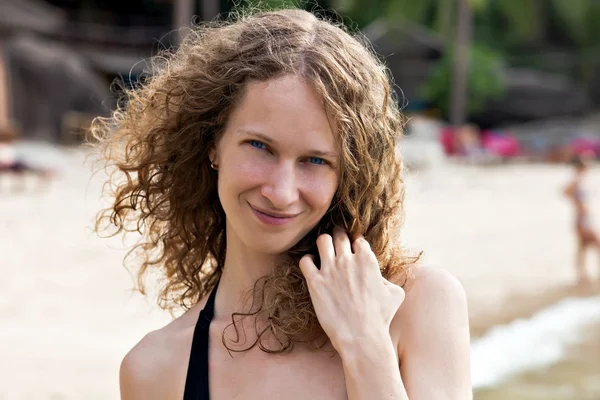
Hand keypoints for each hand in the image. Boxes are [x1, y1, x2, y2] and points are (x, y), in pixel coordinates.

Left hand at [299, 228, 404, 351]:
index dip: (356, 245)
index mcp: (367, 260)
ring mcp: (330, 269)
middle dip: (338, 237)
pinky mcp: (315, 282)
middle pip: (339, 235)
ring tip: (323, 252)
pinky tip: (312, 267)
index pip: (359, 240)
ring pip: (322, 240)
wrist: (361, 336)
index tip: (353, 251)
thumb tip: (378, 277)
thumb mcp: (395, 294)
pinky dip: (307, 260)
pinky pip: (305, 260)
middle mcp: (347, 260)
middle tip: (337, 244)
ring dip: (323, 243)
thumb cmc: (380, 318)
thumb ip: (387, 279)